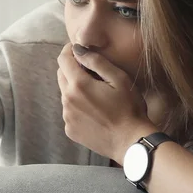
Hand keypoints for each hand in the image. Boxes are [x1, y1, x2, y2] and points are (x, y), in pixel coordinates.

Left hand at [57, 43, 156, 161]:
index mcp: (78, 85)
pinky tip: (95, 111)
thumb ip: (96, 61)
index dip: (70, 50)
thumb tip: (78, 49)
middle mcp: (67, 100)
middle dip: (73, 69)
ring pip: (65, 93)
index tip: (79, 50)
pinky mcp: (70, 129)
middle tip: (92, 73)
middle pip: (61, 75)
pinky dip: (77, 106)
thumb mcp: (119, 79)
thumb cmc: (130, 109)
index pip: (63, 59)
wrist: (131, 142)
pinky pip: (69, 111)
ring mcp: (67, 117)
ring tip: (97, 95)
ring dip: (75, 88)